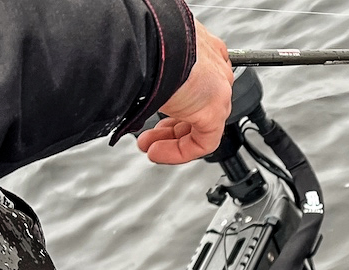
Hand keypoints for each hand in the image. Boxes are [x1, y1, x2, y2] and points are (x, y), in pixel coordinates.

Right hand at [137, 20, 233, 164]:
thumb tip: (131, 81)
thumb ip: (149, 71)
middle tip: (147, 135)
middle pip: (196, 106)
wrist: (152, 38)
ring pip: (199, 125)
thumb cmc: (145, 38)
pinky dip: (179, 152)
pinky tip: (157, 153)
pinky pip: (203, 142)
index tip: (153, 114)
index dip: (171, 104)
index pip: (194, 83)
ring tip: (147, 146)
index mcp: (200, 49)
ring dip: (170, 140)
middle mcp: (213, 67)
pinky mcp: (214, 110)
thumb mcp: (149, 54)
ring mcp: (217, 89)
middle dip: (168, 126)